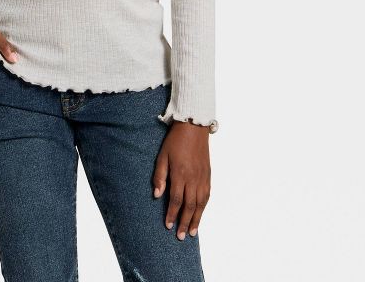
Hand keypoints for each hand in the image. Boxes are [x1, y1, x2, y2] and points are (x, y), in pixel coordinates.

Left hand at [152, 121, 210, 239]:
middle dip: (185, 222)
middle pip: (189, 206)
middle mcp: (193, 178)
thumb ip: (159, 176)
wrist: (194, 127)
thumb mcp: (162, 156)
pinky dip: (203, 208)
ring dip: (196, 219)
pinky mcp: (208, 175)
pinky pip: (207, 196)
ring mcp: (202, 177)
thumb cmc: (175, 141)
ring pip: (200, 204)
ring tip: (193, 232)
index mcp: (180, 174)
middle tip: (181, 236)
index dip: (172, 214)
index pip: (176, 200)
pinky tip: (200, 214)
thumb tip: (157, 195)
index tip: (168, 225)